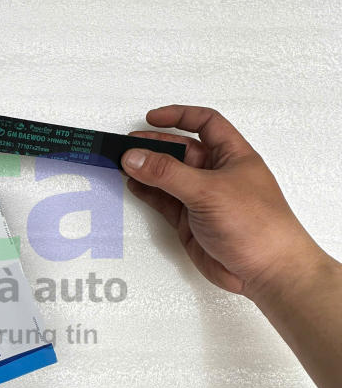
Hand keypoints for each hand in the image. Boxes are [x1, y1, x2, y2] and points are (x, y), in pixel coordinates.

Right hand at [121, 105, 324, 298]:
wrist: (265, 271)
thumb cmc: (257, 226)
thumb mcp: (208, 191)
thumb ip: (167, 174)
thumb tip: (135, 158)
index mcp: (232, 155)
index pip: (205, 123)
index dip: (179, 116)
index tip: (152, 118)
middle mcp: (216, 173)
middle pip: (180, 150)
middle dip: (153, 145)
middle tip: (126, 145)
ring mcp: (201, 198)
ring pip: (167, 176)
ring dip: (145, 169)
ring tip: (122, 163)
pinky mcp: (189, 221)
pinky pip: (162, 199)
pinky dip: (146, 191)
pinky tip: (133, 184)